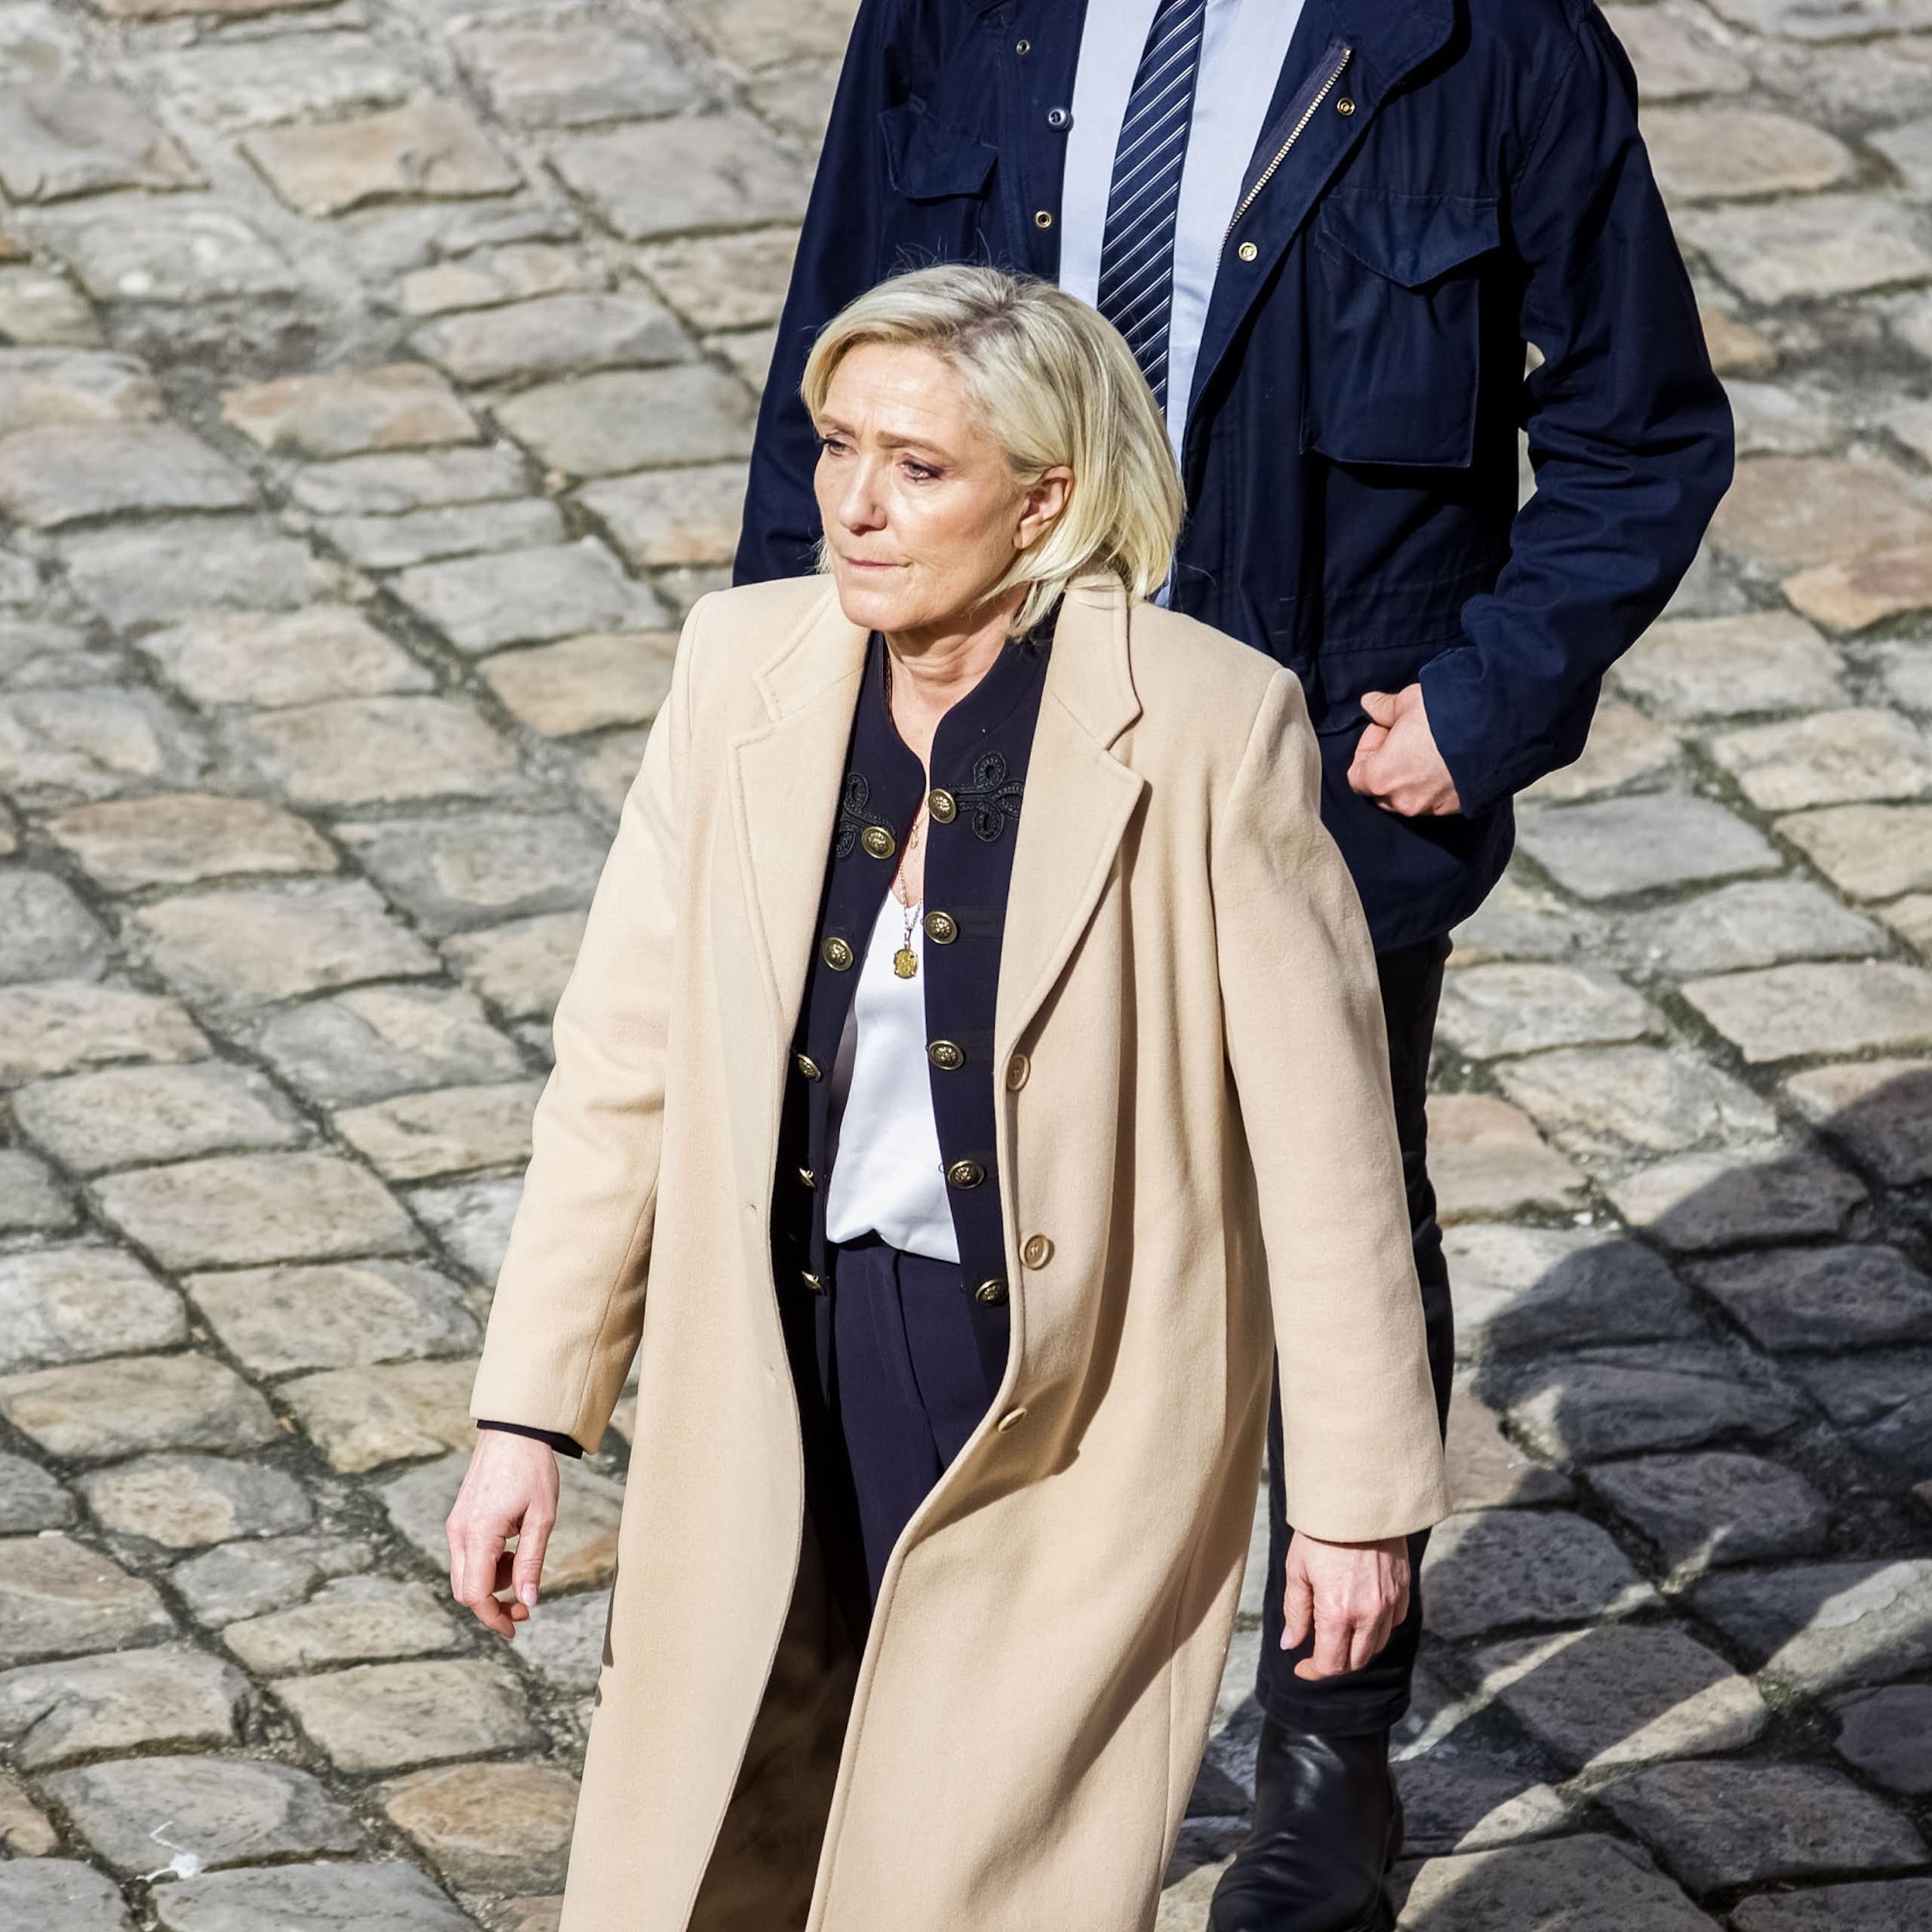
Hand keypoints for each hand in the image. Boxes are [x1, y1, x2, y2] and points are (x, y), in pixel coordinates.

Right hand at [446, 1431, 560, 1638]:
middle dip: (494, 1605)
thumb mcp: (542, 1517)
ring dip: (493, 1582)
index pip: (475, 1595)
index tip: (516, 1628)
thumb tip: (528, 1602)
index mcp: (478, 1534)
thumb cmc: (532, 1469)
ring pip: (465, 1575)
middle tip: (525, 1606)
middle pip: (466, 1590)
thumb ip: (532, 1562)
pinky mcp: (459, 1519)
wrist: (514, 1431)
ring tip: (523, 1562)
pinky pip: (467, 1556)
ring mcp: (456, 1525)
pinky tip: (511, 1548)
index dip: (494, 1617)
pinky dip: (488, 1564)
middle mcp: (459, 1533)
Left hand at [1281, 1533, 1411, 1680]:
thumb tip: (1291, 1644)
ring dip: (1357, 1648)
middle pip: (1356, 1661)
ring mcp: (1390, 1602)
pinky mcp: (1403, 1588)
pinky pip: (1394, 1622)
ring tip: (1338, 1634)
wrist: (1357, 1500)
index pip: (1331, 1664)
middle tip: (1317, 1651)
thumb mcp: (1297, 1571)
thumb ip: (1295, 1612)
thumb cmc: (1321, 1533)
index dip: (1313, 1671)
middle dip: (1335, 1663)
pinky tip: (1362, 1615)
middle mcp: (1369, 1614)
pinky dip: (1378, 1628)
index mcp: (1338, 1612)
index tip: (1301, 1666)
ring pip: (1377, 1645)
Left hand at [1346, 684, 1460, 816]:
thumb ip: (1384, 707)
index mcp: (1381, 778)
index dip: (1367, 750)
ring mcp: (1431, 808)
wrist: (1498, 730)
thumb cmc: (1445, 715)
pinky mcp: (1456, 808)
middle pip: (1381, 789)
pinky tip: (1447, 759)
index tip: (1385, 729)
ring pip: (1408, 796)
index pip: (1356, 776)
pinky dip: (1434, 784)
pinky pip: (1434, 799)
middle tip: (1405, 736)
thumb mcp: (1408, 702)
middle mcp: (1403, 801)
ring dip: (1411, 775)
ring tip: (1428, 746)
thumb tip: (1369, 704)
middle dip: (1387, 764)